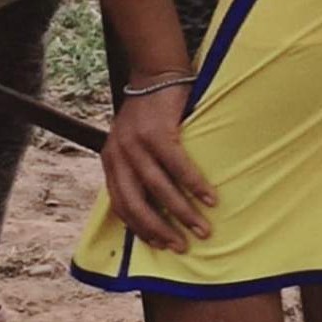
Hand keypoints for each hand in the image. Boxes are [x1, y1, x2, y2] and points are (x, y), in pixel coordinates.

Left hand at [101, 85, 215, 253]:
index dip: (140, 228)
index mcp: (111, 160)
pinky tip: (210, 199)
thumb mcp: (134, 144)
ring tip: (202, 228)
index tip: (160, 245)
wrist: (156, 75)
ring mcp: (135, 142)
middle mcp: (118, 154)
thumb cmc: (151, 115)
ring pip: (158, 188)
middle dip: (160, 229)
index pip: (121, 204)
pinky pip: (177, 166)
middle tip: (182, 247)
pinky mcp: (156, 131)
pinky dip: (195, 185)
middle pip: (136, 203)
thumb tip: (160, 210)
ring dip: (182, 212)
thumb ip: (139, 171)